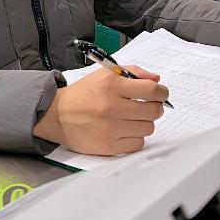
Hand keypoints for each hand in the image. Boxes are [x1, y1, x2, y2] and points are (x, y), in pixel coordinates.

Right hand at [33, 65, 168, 155]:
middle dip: (155, 107)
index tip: (161, 94)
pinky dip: (135, 137)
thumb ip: (133, 72)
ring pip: (148, 128)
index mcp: (111, 85)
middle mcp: (111, 106)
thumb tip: (156, 79)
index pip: (152, 90)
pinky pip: (138, 143)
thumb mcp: (105, 74)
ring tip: (132, 118)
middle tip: (148, 106)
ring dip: (144, 123)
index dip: (162, 92)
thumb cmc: (83, 94)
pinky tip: (125, 130)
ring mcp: (110, 128)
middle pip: (154, 111)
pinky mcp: (109, 146)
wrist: (57, 115)